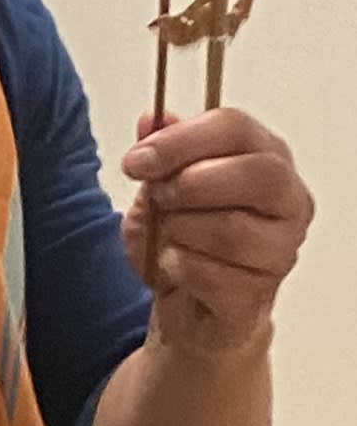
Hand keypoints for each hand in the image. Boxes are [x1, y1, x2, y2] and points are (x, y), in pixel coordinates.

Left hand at [121, 107, 312, 358]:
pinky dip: (177, 267)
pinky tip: (175, 266)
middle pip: (255, 174)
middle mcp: (287, 199)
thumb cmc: (182, 239)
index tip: (137, 161)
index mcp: (266, 157)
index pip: (236, 128)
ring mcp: (281, 248)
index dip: (181, 140)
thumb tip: (152, 119)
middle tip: (158, 198)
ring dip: (179, 231)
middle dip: (190, 184)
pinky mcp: (260, 292)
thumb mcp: (161, 185)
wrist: (189, 306)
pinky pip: (211, 274)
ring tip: (169, 235)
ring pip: (230, 228)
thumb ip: (161, 149)